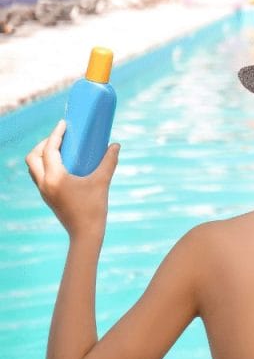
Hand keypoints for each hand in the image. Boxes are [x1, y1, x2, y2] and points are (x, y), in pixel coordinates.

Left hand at [25, 120, 119, 241]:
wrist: (85, 233)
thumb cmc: (94, 208)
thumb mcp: (102, 182)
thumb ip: (109, 162)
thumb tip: (116, 145)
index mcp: (54, 177)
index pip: (49, 150)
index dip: (56, 134)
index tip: (64, 124)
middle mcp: (44, 183)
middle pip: (33, 157)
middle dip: (43, 144)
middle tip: (59, 137)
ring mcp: (44, 191)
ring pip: (33, 167)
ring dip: (41, 155)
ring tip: (58, 149)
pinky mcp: (48, 197)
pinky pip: (40, 176)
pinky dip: (45, 165)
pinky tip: (62, 165)